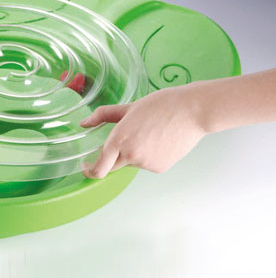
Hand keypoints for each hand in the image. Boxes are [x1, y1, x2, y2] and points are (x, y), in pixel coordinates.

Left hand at [80, 85, 207, 176]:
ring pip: (132, 163)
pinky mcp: (160, 168)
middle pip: (113, 165)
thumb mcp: (129, 107)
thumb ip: (102, 116)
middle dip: (113, 157)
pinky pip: (147, 165)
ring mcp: (146, 164)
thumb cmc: (161, 105)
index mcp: (119, 140)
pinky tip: (160, 140)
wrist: (193, 111)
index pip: (99, 169)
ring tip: (150, 132)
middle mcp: (131, 155)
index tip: (87, 167)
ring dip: (133, 153)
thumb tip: (84, 123)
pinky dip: (148, 155)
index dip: (90, 171)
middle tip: (124, 140)